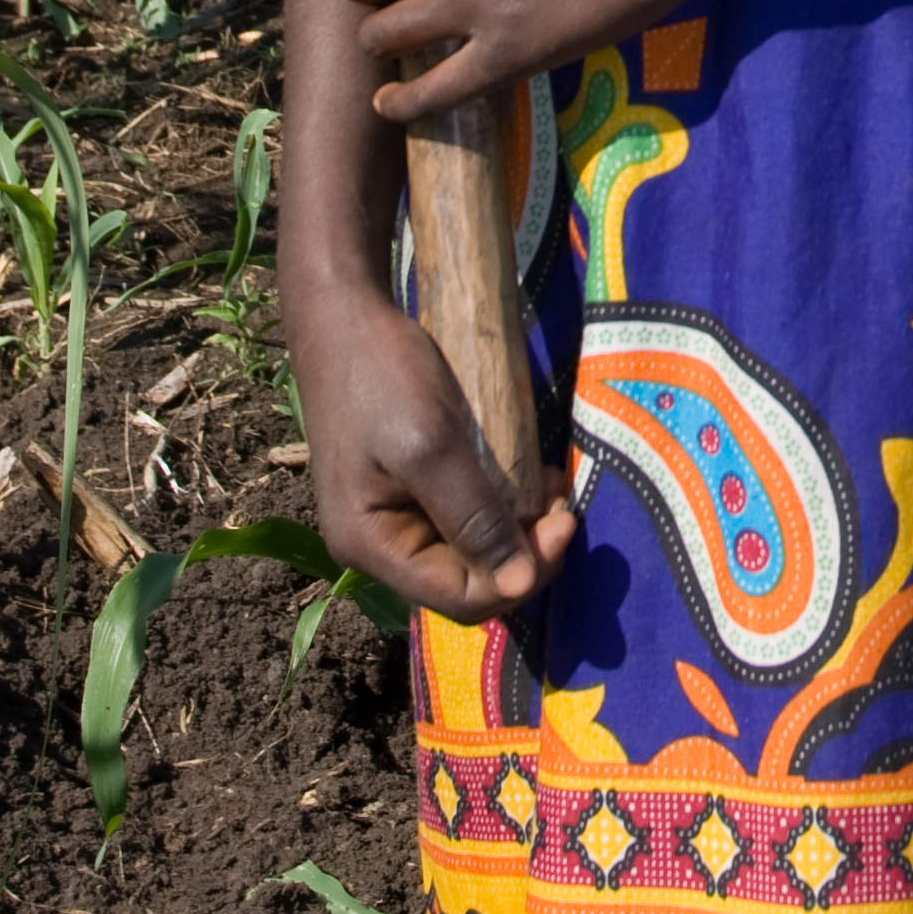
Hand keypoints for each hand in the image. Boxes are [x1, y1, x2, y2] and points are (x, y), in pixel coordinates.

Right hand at [295, 276, 574, 620]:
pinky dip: (500, 502)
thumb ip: (474, 517)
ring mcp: (392, 514)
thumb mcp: (432, 444)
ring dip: (517, 526)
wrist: (345, 315)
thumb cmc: (382, 376)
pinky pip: (461, 514)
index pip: (461, 598)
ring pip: (467, 549)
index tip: (566, 520)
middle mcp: (378, 544)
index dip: (521, 573)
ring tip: (551, 484)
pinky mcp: (408, 485)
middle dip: (524, 551)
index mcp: (371, 546)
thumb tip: (519, 583)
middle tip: (564, 501)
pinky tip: (528, 471)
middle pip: (465, 580)